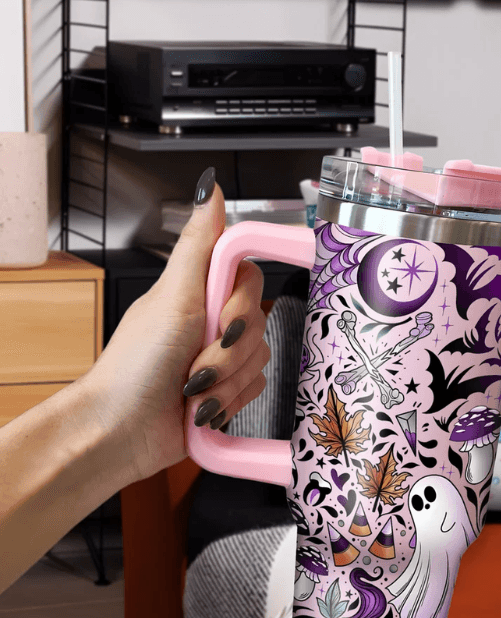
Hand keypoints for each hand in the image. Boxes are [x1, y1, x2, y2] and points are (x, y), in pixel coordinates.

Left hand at [82, 167, 270, 483]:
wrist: (123, 431)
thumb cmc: (135, 365)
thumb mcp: (172, 297)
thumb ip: (199, 244)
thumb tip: (209, 186)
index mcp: (197, 292)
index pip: (249, 277)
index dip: (243, 302)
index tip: (225, 318)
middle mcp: (211, 321)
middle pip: (259, 322)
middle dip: (228, 353)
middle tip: (195, 362)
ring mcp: (220, 358)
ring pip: (260, 360)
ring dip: (225, 382)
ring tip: (192, 391)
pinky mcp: (228, 391)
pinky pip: (256, 389)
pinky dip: (229, 402)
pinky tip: (203, 408)